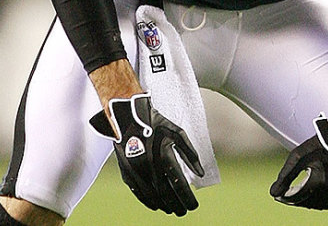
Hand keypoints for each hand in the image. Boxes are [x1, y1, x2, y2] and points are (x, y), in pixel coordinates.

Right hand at [89, 93, 204, 215]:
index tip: (194, 206)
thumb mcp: (178, 133)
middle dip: (177, 205)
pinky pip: (139, 192)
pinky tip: (156, 205)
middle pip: (166, 194)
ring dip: (164, 205)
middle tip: (184, 211)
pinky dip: (148, 201)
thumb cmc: (156, 123)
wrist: (127, 116)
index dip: (187, 198)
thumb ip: (190, 154)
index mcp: (165, 156)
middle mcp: (150, 167)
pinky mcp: (127, 172)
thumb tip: (201, 173)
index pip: (179, 185)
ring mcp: (137, 171)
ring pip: (153, 196)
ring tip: (172, 210)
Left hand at [269, 116, 327, 209]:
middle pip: (306, 202)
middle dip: (294, 200)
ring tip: (296, 196)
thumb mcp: (298, 157)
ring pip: (317, 205)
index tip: (277, 196)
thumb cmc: (320, 145)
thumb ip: (284, 176)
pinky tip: (310, 196)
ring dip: (305, 202)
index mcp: (319, 180)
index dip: (284, 198)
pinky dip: (318, 202)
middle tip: (284, 195)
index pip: (297, 197)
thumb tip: (273, 192)